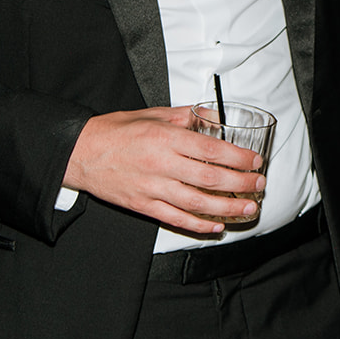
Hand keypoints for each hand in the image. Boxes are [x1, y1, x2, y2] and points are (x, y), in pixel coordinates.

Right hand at [63, 107, 265, 233]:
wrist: (80, 152)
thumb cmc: (115, 131)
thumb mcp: (152, 114)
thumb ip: (185, 115)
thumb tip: (213, 115)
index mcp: (165, 137)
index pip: (212, 150)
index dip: (238, 158)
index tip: (255, 162)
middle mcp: (161, 163)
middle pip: (210, 178)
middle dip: (240, 184)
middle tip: (259, 185)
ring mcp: (151, 187)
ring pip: (196, 202)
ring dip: (227, 208)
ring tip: (248, 209)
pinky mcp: (142, 205)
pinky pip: (175, 218)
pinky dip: (198, 224)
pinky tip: (217, 225)